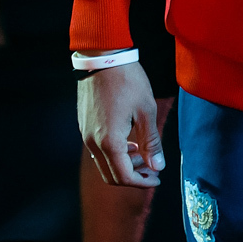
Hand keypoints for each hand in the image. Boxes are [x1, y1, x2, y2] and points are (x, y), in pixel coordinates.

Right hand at [77, 61, 164, 187]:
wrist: (102, 59)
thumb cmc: (128, 81)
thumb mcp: (146, 110)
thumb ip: (151, 142)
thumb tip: (158, 166)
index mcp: (109, 141)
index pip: (124, 176)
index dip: (142, 182)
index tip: (157, 178)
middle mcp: (93, 142)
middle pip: (111, 175)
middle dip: (133, 177)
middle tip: (152, 170)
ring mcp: (86, 135)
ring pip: (104, 163)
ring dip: (124, 165)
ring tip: (144, 156)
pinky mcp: (84, 126)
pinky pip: (98, 150)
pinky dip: (115, 154)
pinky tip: (130, 143)